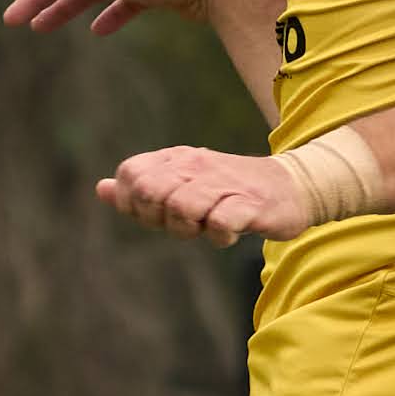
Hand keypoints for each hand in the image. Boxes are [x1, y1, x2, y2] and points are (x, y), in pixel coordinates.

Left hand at [99, 144, 314, 243]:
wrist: (293, 187)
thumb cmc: (232, 191)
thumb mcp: (185, 184)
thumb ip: (144, 188)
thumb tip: (101, 189)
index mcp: (178, 159)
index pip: (131, 175)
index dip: (134, 203)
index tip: (157, 216)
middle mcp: (198, 165)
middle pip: (150, 192)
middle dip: (158, 218)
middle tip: (183, 224)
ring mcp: (225, 182)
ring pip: (181, 207)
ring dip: (188, 229)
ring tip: (207, 228)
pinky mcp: (251, 203)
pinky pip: (220, 223)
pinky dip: (220, 236)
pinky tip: (231, 233)